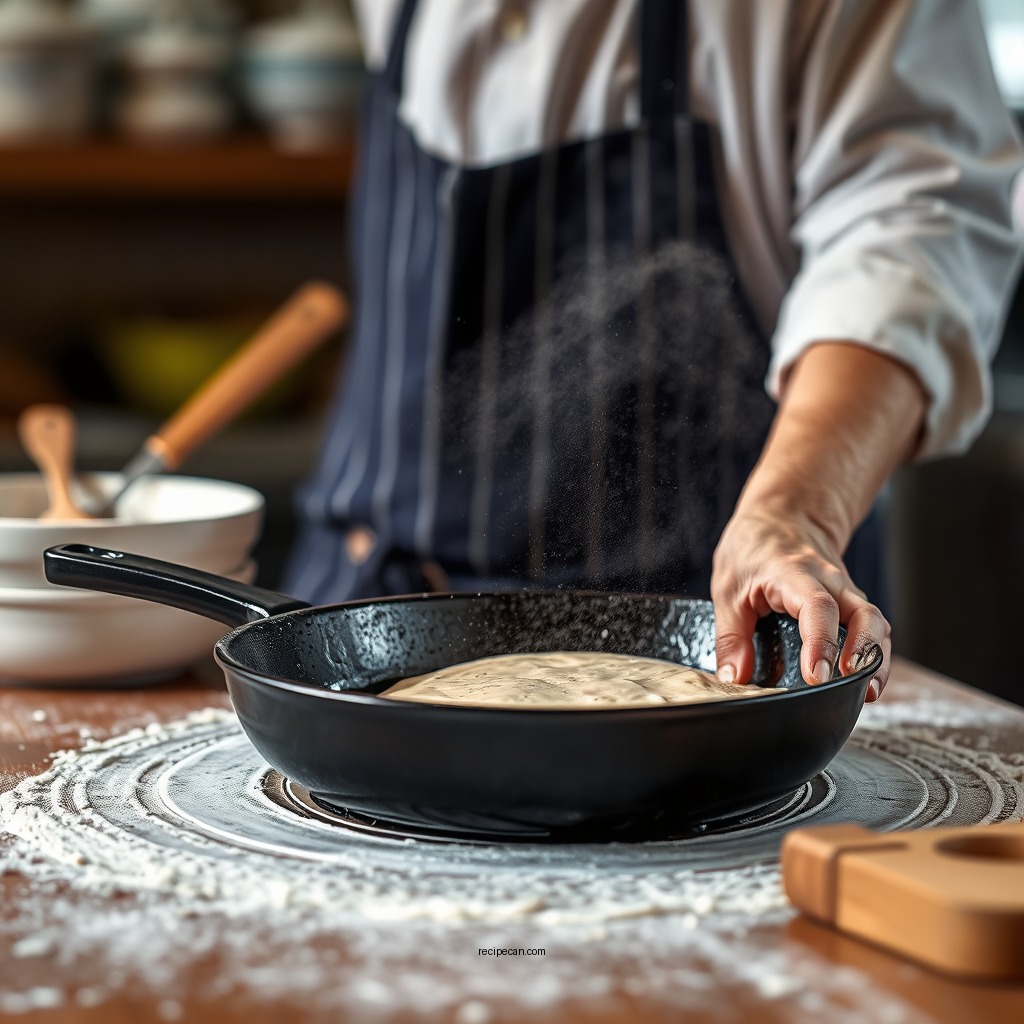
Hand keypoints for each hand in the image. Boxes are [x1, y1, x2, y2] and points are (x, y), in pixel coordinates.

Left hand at [711, 501, 888, 701]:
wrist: (781, 517)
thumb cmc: (752, 548)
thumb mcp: (727, 589)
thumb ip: (731, 637)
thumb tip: (734, 679)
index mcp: (794, 573)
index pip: (817, 607)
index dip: (821, 643)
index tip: (817, 676)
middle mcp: (830, 581)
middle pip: (864, 614)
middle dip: (863, 653)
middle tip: (851, 687)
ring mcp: (845, 592)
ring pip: (876, 623)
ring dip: (876, 659)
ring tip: (869, 694)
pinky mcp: (850, 604)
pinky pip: (872, 629)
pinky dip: (874, 655)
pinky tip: (866, 682)